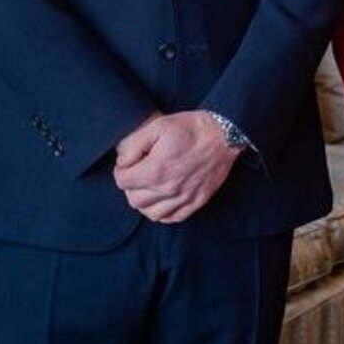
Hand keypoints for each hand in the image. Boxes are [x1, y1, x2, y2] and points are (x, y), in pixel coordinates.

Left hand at [112, 111, 239, 223]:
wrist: (222, 135)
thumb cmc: (190, 128)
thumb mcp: (157, 126)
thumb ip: (134, 145)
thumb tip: (122, 162)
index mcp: (156, 169)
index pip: (123, 182)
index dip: (121, 171)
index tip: (128, 165)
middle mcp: (169, 188)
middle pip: (135, 200)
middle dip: (131, 187)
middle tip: (137, 175)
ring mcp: (184, 198)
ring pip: (151, 214)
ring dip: (145, 203)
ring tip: (148, 189)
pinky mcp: (197, 201)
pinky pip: (173, 218)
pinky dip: (163, 213)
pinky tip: (163, 200)